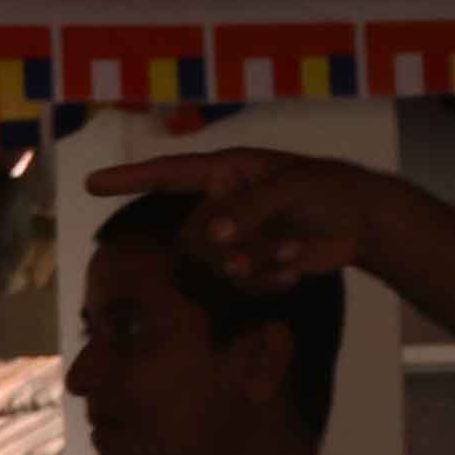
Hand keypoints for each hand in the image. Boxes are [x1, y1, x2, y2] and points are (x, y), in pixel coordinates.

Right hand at [87, 144, 422, 295]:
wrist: (364, 222)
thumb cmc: (328, 189)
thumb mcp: (291, 189)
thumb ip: (247, 209)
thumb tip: (210, 235)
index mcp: (225, 171)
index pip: (168, 172)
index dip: (128, 178)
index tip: (90, 184)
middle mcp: (223, 205)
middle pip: (192, 237)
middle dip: (223, 246)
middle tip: (255, 243)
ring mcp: (237, 238)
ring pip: (217, 265)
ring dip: (256, 262)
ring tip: (292, 248)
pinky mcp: (254, 266)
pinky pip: (243, 283)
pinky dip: (270, 278)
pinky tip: (296, 265)